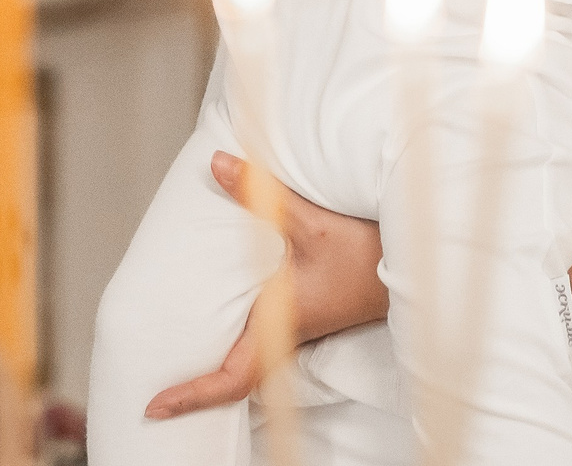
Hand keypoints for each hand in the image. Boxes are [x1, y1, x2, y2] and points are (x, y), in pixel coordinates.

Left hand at [144, 151, 389, 419]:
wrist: (417, 264)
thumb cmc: (369, 255)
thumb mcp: (313, 223)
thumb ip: (261, 195)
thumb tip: (218, 166)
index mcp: (282, 323)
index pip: (230, 377)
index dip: (191, 395)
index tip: (154, 405)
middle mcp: (286, 334)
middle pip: (234, 382)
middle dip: (194, 395)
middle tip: (156, 399)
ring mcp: (297, 328)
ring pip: (249, 365)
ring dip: (216, 372)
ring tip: (180, 366)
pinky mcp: (307, 315)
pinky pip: (263, 344)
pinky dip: (237, 348)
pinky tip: (226, 328)